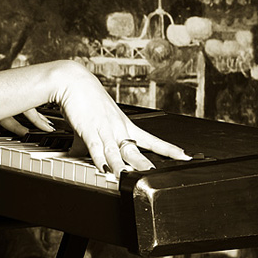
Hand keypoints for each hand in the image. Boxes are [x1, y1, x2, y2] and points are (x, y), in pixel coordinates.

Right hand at [51, 60, 191, 175]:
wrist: (74, 80)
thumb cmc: (86, 99)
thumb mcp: (92, 124)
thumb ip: (88, 144)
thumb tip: (79, 156)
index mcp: (124, 126)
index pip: (150, 140)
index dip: (167, 149)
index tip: (184, 155)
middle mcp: (118, 128)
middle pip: (135, 150)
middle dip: (144, 163)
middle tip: (154, 173)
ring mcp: (104, 129)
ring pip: (116, 151)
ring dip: (122, 165)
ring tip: (129, 176)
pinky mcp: (89, 128)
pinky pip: (96, 147)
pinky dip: (99, 159)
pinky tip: (104, 169)